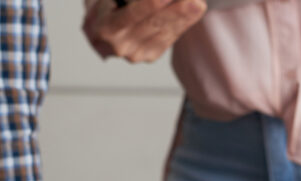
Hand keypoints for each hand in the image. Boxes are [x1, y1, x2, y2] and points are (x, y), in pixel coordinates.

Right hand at [83, 0, 205, 62]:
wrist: (104, 29)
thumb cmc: (110, 6)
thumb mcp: (111, 0)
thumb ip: (131, 0)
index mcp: (106, 27)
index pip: (130, 15)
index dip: (148, 6)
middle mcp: (121, 45)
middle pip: (153, 24)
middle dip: (175, 10)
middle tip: (193, 1)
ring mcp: (137, 53)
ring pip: (165, 31)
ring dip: (185, 14)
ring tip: (197, 3)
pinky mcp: (151, 55)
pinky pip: (171, 37)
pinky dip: (184, 21)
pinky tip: (196, 9)